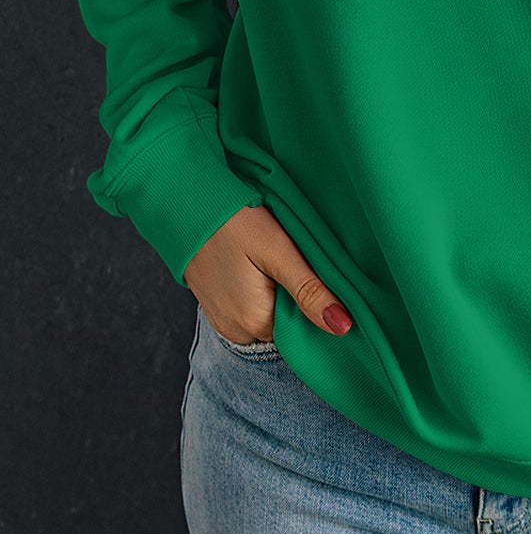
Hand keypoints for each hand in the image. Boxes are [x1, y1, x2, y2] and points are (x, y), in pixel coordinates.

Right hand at [182, 203, 352, 343]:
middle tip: (293, 260)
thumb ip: (310, 292)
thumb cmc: (234, 220)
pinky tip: (256, 265)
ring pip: (268, 315)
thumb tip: (343, 329)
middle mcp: (237, 332)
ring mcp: (222, 321)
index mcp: (256, 323)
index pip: (305, 329)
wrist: (184, 202)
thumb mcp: (279, 252)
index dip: (316, 304)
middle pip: (286, 324)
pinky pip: (249, 308)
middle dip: (296, 298)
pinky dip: (260, 291)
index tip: (315, 274)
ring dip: (277, 294)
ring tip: (271, 260)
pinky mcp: (215, 307)